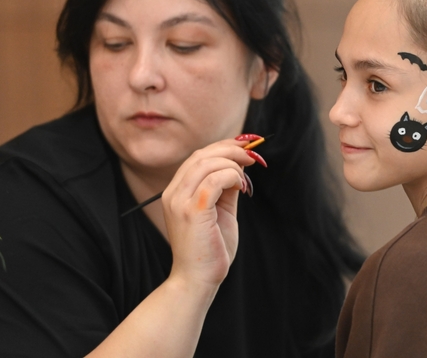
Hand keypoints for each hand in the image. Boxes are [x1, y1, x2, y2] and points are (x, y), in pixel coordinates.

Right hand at [161, 139, 255, 290]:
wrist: (198, 280)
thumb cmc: (211, 249)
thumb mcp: (221, 211)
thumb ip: (226, 188)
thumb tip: (241, 166)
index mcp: (176, 192)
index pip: (197, 157)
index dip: (222, 147)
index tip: (245, 147)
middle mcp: (173, 193)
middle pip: (201, 155)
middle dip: (231, 150)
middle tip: (253, 156)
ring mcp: (179, 201)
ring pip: (207, 163)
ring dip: (233, 164)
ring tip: (246, 180)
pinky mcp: (192, 211)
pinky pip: (214, 180)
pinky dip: (232, 177)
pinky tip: (242, 188)